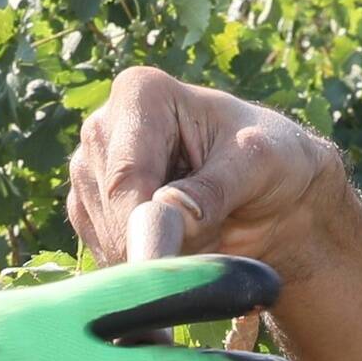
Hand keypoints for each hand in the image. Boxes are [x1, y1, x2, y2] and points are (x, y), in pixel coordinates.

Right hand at [66, 70, 355, 267]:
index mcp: (141, 93)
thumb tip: (163, 214)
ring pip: (107, 236)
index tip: (171, 267)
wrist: (273, 193)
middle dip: (160, 240)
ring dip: (157, 255)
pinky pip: (105, 254)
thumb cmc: (271, 160)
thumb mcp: (258, 166)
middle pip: (112, 207)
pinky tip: (182, 249)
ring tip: (207, 235)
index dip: (146, 225)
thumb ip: (213, 190)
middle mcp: (103, 127)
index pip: (127, 173)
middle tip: (215, 237)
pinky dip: (145, 266)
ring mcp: (89, 171)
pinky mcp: (89, 210)